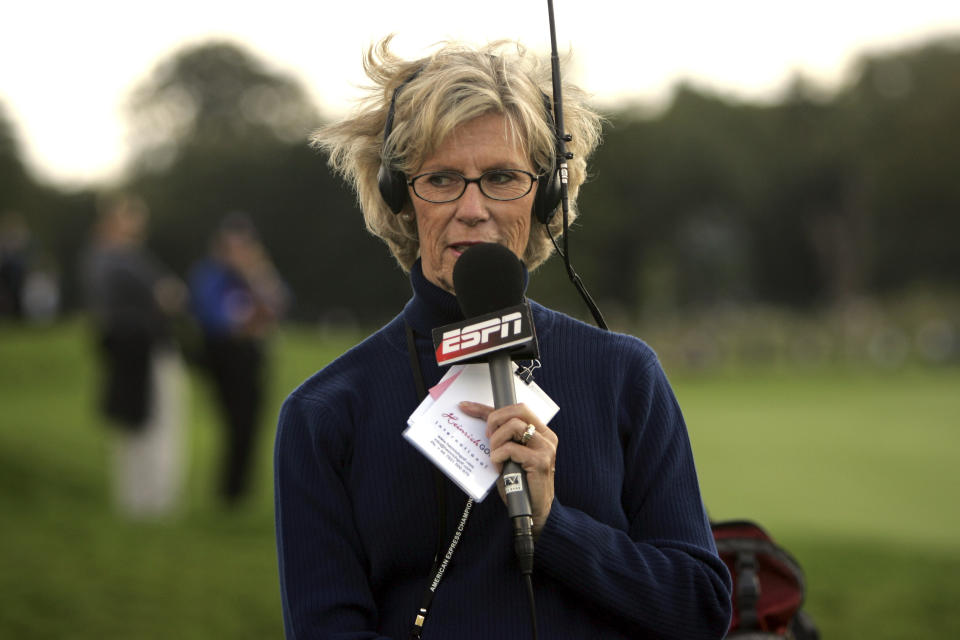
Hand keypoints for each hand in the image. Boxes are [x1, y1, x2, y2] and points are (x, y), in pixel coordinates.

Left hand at [458, 401, 557, 535]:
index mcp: (541, 431)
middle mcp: (546, 436)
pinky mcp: (540, 462)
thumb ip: (502, 438)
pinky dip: (498, 457)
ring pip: (514, 426)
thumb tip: (479, 423)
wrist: (534, 511)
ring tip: (495, 456)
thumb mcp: (510, 455)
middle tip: (487, 437)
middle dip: (494, 419)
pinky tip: (500, 468)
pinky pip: (511, 448)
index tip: (466, 407)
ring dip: (497, 441)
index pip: (515, 409)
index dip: (488, 407)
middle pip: (518, 411)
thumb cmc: (520, 482)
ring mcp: (545, 448)